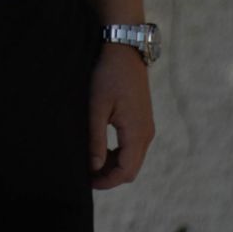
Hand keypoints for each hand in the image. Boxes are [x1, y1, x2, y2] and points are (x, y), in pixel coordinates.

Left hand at [89, 46, 154, 188]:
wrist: (124, 50)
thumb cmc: (107, 76)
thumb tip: (94, 167)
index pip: (125, 171)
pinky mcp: (142, 120)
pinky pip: (133, 146)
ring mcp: (146, 127)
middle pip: (131, 169)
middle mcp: (146, 134)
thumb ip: (96, 139)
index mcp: (136, 133)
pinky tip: (101, 147)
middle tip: (86, 173)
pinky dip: (118, 153)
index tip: (86, 181)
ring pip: (133, 159)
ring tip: (90, 159)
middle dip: (110, 176)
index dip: (107, 181)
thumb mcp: (97, 107)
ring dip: (113, 164)